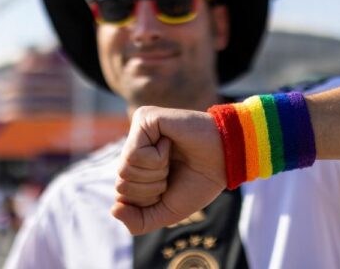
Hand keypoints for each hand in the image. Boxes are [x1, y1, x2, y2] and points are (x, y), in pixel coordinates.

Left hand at [111, 106, 225, 234]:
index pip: (121, 195)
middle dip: (151, 188)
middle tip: (172, 172)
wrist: (225, 160)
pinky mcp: (144, 117)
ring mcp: (137, 130)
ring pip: (125, 169)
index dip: (147, 201)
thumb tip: (114, 209)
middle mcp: (133, 146)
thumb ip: (139, 221)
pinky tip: (171, 144)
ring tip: (172, 158)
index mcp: (136, 167)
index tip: (169, 187)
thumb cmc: (198, 182)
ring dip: (155, 173)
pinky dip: (157, 159)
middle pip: (121, 183)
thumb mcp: (167, 212)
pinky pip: (135, 154)